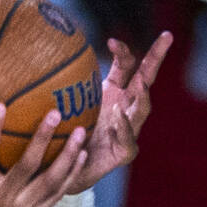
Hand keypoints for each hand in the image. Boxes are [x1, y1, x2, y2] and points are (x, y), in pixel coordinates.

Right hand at [0, 104, 87, 206]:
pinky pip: (58, 194)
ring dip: (67, 156)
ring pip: (51, 180)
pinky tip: (81, 155)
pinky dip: (71, 174)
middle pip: (28, 165)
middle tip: (54, 113)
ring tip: (81, 132)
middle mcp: (4, 199)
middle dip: (42, 139)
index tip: (1, 104)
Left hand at [65, 31, 172, 193]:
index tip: (111, 41)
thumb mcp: (61, 105)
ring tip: (143, 83)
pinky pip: (128, 140)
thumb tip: (38, 56)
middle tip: (167, 35)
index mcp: (114, 91)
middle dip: (157, 57)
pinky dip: (124, 129)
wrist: (65, 170)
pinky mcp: (123, 152)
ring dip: (144, 95)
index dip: (123, 51)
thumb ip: (56, 85)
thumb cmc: (65, 132)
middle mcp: (125, 107)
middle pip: (146, 78)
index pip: (127, 65)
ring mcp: (128, 129)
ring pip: (142, 109)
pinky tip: (118, 120)